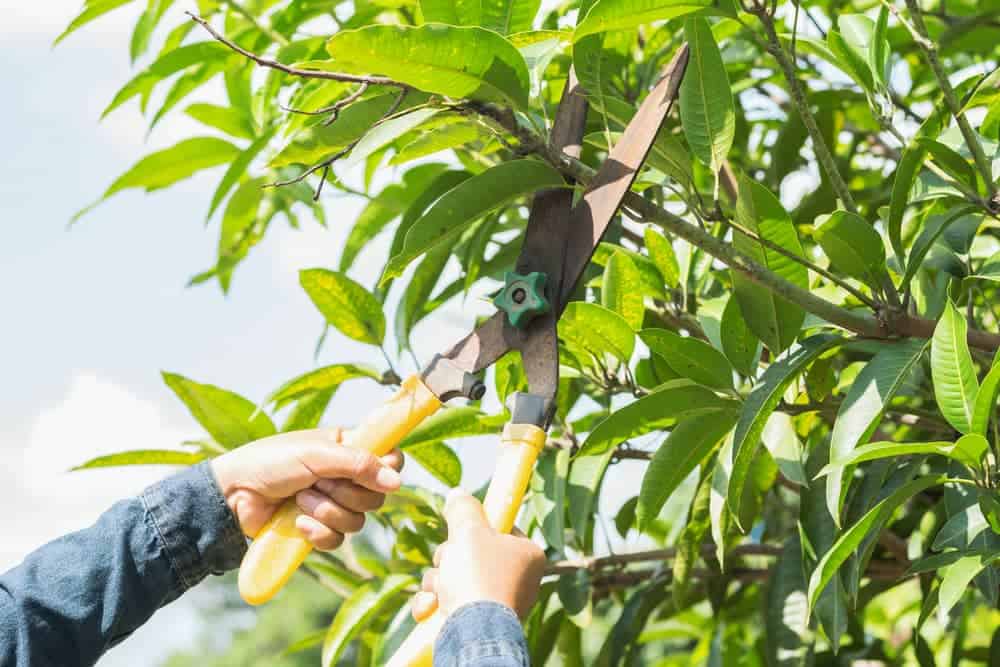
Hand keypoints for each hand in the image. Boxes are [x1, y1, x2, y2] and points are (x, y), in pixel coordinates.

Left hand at [210, 428, 402, 550]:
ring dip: (327, 512)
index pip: (390, 459)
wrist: (232, 495)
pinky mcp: (318, 530)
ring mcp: (333, 505)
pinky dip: (318, 532)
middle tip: (318, 483)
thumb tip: (397, 482)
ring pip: (358, 521)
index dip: (387, 469)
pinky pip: (337, 540)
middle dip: (345, 493)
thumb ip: (359, 465)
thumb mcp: (317, 455)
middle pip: (376, 496)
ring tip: (300, 500)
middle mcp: (345, 478)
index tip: (372, 472)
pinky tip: (298, 523)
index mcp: (347, 450)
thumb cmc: (270, 462)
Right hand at [411, 489, 545, 621]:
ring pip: (455, 576)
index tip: (463, 527)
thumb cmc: (479, 577)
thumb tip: (458, 493)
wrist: (471, 634)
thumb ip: (464, 508)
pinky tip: (429, 608)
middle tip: (450, 561)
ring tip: (440, 589)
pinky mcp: (474, 622)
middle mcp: (517, 579)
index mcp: (528, 554)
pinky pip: (448, 601)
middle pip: (472, 552)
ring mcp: (496, 602)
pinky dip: (434, 603)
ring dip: (437, 580)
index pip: (500, 528)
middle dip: (449, 557)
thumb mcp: (469, 530)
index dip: (476, 526)